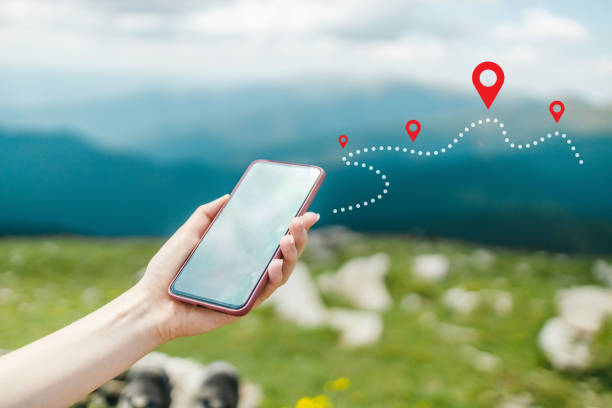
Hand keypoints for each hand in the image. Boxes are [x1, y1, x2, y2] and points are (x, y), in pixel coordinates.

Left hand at [135, 194, 319, 342]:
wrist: (151, 303)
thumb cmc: (167, 271)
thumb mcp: (188, 234)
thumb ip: (207, 215)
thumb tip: (229, 196)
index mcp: (239, 253)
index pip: (271, 237)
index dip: (291, 225)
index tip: (306, 210)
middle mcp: (248, 270)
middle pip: (284, 253)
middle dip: (298, 237)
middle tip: (300, 221)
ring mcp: (248, 288)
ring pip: (283, 273)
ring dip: (291, 255)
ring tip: (287, 239)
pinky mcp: (244, 305)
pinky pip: (266, 292)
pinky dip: (275, 277)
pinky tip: (276, 264)